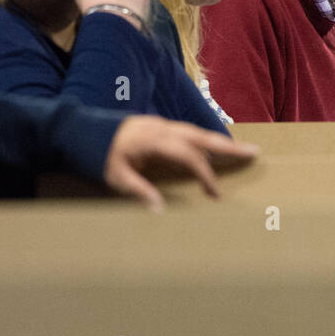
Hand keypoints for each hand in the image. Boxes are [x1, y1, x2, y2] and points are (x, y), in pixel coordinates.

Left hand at [103, 116, 258, 209]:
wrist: (79, 129)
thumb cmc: (97, 155)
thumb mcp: (115, 177)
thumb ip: (140, 191)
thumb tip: (161, 211)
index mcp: (154, 140)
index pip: (189, 157)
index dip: (205, 175)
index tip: (216, 194)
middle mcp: (163, 128)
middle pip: (202, 137)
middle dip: (230, 146)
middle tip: (255, 152)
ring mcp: (161, 124)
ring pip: (197, 132)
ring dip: (220, 141)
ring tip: (242, 150)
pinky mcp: (158, 125)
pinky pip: (189, 131)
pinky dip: (205, 139)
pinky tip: (212, 147)